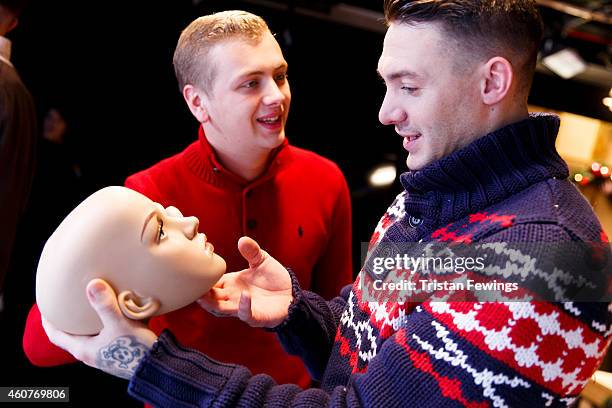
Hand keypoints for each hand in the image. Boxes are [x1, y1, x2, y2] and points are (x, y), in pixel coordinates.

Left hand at [41, 279, 157, 379]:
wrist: (157, 367)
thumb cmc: (135, 350)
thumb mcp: (120, 324)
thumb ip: (106, 305)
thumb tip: (93, 285)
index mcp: (84, 349)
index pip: (57, 336)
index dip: (49, 322)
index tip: (46, 308)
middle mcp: (92, 354)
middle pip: (73, 335)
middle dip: (70, 320)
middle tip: (70, 304)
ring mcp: (105, 355)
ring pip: (91, 336)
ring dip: (89, 322)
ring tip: (92, 306)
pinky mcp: (118, 353)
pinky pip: (106, 336)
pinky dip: (106, 325)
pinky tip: (117, 314)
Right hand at [198, 236, 292, 327]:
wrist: (291, 293)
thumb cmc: (274, 279)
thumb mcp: (262, 261)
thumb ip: (252, 251)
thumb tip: (242, 239)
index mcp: (232, 283)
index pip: (212, 283)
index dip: (202, 279)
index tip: (193, 271)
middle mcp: (234, 297)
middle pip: (211, 298)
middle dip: (200, 294)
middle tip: (190, 286)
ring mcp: (243, 308)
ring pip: (221, 309)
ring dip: (212, 304)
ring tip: (203, 296)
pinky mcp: (256, 317)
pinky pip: (246, 314)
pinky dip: (244, 307)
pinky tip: (245, 295)